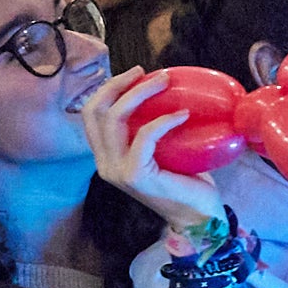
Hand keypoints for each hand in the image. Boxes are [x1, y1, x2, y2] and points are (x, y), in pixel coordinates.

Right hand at [83, 69, 234, 233]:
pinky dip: (164, 120)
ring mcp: (116, 171)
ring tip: (165, 81)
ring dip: (140, 93)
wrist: (197, 215)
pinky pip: (144, 136)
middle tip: (146, 72)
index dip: (108, 88)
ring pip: (115, 118)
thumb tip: (163, 90)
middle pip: (95, 111)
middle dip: (118, 84)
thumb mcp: (160, 150)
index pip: (90, 114)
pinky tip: (183, 115)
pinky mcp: (134, 175)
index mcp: (106, 156)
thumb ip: (149, 130)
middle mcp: (104, 163)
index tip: (136, 74)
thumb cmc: (185, 180)